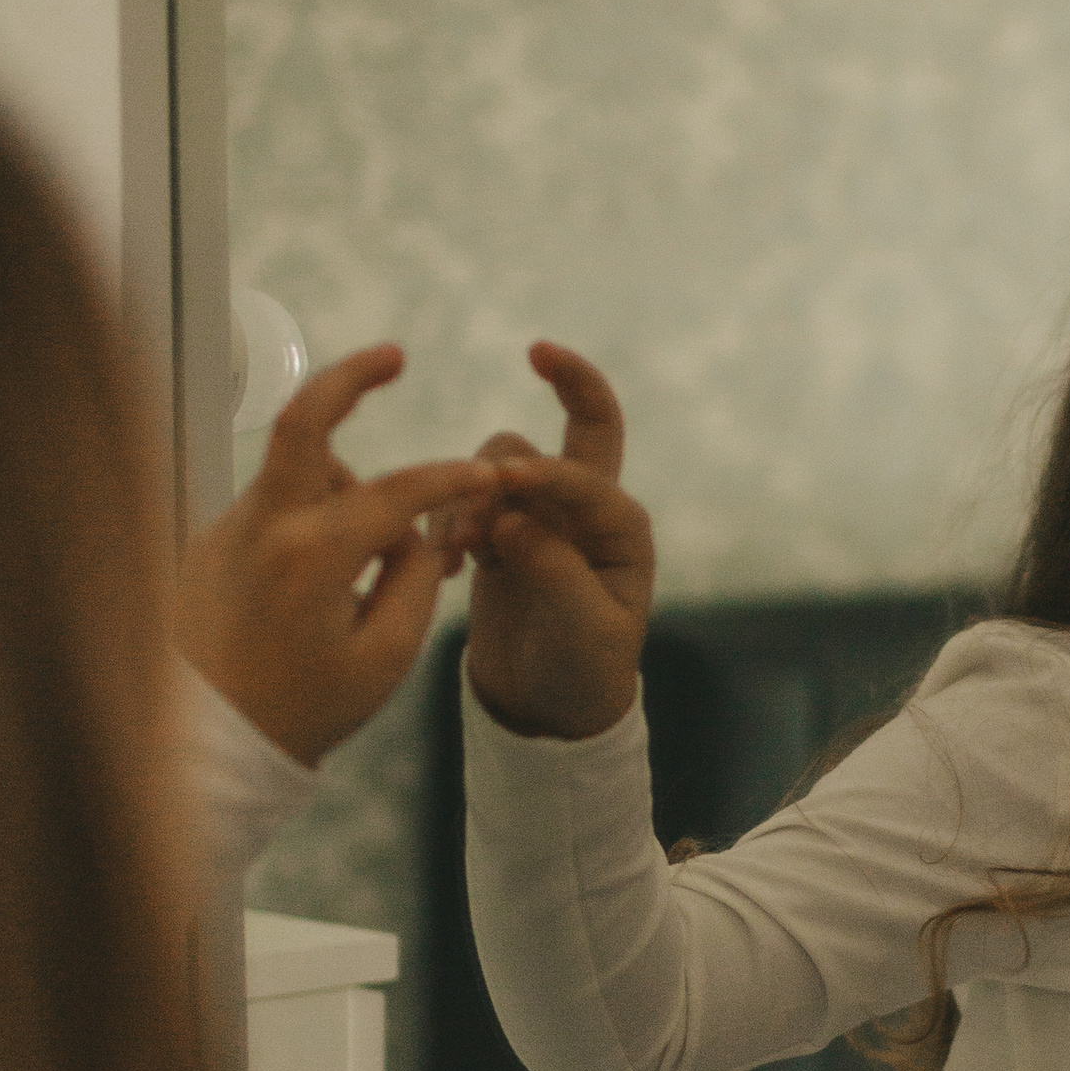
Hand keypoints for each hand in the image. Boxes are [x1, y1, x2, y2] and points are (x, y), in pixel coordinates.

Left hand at [176, 345, 496, 766]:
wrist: (203, 748)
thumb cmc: (300, 711)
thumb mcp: (384, 658)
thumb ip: (417, 580)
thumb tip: (423, 532)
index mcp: (312, 556)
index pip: (398, 491)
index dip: (451, 479)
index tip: (484, 476)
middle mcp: (260, 527)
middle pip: (304, 421)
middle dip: (351, 377)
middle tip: (393, 354)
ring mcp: (225, 530)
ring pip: (295, 475)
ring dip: (340, 489)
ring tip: (365, 563)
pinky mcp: (207, 545)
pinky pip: (272, 511)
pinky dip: (308, 521)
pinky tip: (321, 579)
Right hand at [456, 343, 655, 740]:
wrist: (549, 708)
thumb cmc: (584, 672)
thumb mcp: (585, 631)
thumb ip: (554, 569)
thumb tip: (511, 517)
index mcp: (621, 528)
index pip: (586, 475)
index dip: (544, 472)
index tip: (500, 480)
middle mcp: (588, 511)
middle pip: (574, 432)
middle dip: (562, 391)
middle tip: (535, 362)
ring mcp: (542, 517)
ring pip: (504, 461)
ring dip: (474, 490)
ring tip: (457, 549)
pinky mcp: (501, 533)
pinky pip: (469, 496)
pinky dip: (450, 514)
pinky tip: (448, 559)